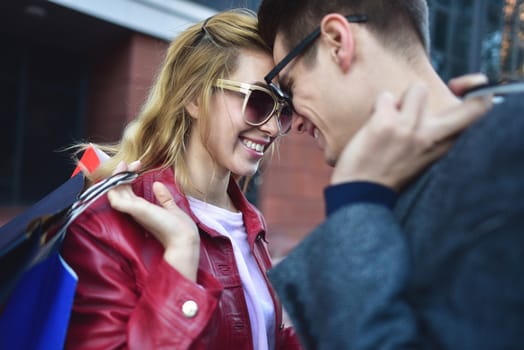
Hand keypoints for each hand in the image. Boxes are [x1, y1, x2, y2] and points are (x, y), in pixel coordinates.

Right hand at [107, 161, 199, 281]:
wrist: (184, 239)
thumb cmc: (180, 229)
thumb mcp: (171, 208)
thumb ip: (164, 198)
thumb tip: (157, 185)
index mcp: (143, 209)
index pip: (128, 190)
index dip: (129, 176)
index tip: (138, 164)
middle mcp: (136, 210)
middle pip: (119, 190)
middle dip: (121, 173)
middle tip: (130, 162)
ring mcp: (134, 211)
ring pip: (114, 193)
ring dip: (116, 177)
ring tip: (123, 164)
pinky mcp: (136, 211)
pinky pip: (116, 200)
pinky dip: (115, 187)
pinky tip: (121, 176)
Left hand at [331, 76, 491, 189]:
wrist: (360, 193)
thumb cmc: (387, 175)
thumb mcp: (422, 159)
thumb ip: (433, 138)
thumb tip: (432, 111)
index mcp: (443, 148)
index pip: (477, 119)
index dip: (479, 101)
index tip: (462, 95)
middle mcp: (431, 137)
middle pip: (472, 108)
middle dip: (466, 90)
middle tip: (439, 96)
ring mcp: (409, 128)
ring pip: (417, 89)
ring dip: (403, 99)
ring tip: (392, 117)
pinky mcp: (385, 123)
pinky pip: (386, 97)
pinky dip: (378, 107)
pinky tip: (373, 124)